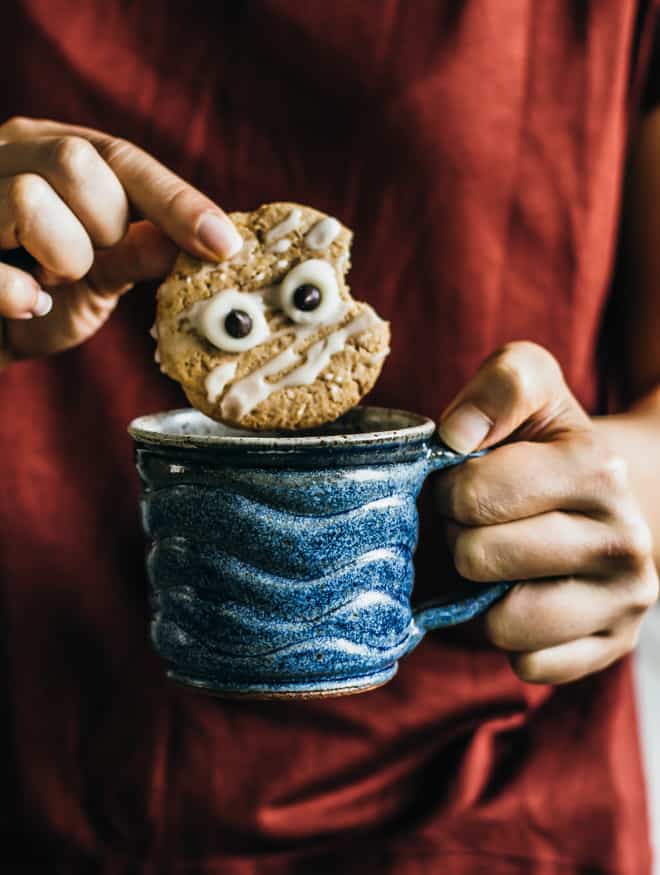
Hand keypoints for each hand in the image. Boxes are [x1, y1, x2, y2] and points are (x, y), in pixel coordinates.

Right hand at [0, 116, 241, 359]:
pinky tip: (28, 305)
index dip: (177, 202)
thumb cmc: (31, 304)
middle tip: (85, 266)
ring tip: (49, 284)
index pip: (121, 158)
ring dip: (62, 259)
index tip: (225, 246)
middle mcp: (4, 157)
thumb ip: (134, 254)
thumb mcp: (91, 280)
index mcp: (46, 153)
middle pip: (78, 162)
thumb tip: (204, 241)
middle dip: (104, 228)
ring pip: (29, 197)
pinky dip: (19, 293)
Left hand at [435, 341, 658, 683]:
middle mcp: (624, 540)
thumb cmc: (547, 443)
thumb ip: (499, 385)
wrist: (610, 496)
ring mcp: (625, 600)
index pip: (473, 496)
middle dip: (459, 539)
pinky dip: (510, 637)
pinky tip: (520, 597)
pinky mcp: (613, 645)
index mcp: (598, 470)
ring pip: (504, 624)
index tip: (463, 484)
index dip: (449, 491)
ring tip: (497, 560)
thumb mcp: (530, 388)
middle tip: (480, 524)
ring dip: (481, 594)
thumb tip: (456, 435)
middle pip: (478, 558)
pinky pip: (530, 665)